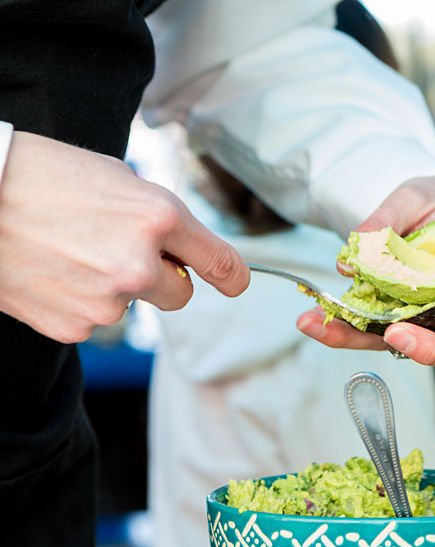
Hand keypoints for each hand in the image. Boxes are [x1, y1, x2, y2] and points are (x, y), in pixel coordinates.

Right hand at [0, 132, 248, 342]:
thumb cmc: (43, 177)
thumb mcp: (118, 180)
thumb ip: (160, 219)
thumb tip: (183, 250)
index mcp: (160, 218)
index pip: (220, 262)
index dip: (233, 276)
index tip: (235, 283)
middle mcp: (140, 265)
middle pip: (181, 295)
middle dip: (162, 279)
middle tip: (120, 252)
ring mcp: (107, 301)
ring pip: (131, 306)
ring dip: (113, 287)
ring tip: (70, 252)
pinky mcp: (75, 325)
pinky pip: (93, 319)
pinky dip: (77, 301)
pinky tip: (51, 271)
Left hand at [297, 175, 434, 365]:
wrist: (418, 218)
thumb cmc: (431, 204)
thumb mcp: (412, 195)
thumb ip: (388, 218)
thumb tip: (352, 260)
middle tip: (400, 336)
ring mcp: (433, 322)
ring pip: (410, 348)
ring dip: (364, 341)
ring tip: (322, 325)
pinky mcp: (398, 326)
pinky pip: (373, 336)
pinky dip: (340, 331)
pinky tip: (310, 321)